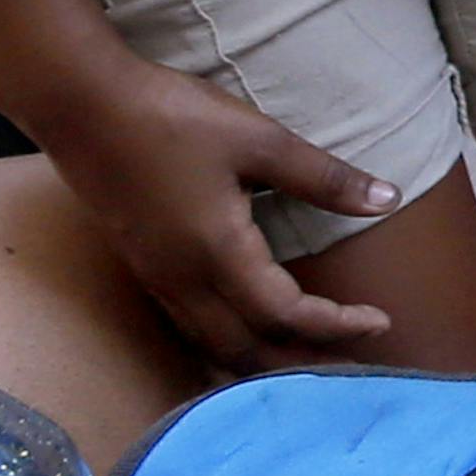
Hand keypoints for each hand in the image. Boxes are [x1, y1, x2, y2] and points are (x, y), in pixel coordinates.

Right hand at [33, 52, 400, 370]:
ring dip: (266, 362)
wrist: (86, 110)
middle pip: (249, 352)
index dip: (337, 325)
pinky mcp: (146, 269)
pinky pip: (194, 332)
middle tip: (355, 365)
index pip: (287, 316)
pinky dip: (231, 347)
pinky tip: (248, 333)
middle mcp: (185, 284)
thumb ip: (323, 178)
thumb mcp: (260, 140)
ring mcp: (160, 282)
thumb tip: (389, 199)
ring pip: (216, 349)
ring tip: (310, 359)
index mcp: (219, 256)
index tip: (380, 322)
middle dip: (304, 364)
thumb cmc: (175, 119)